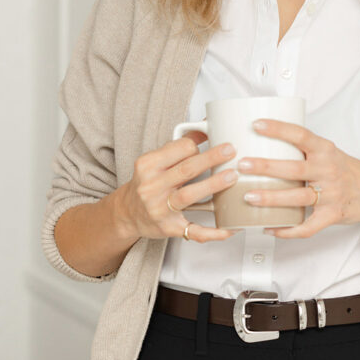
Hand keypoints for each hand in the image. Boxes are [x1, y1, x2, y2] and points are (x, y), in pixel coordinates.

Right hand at [120, 131, 239, 243]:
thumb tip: (204, 127)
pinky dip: (213, 232)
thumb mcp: (155, 161)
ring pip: (188, 195)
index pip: (178, 149)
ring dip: (213, 185)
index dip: (198, 146)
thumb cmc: (146, 184)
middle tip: (231, 151)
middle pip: (186, 169)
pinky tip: (229, 228)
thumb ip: (178, 146)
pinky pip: (193, 231)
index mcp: (148, 165)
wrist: (127, 213)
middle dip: (211, 158)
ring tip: (232, 177)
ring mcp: (159, 209)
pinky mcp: (169, 228)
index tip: (215, 142)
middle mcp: (151, 187)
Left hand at [236, 119, 359, 238]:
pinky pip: (307, 227)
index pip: (301, 135)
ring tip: (249, 196)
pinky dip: (287, 230)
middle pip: (294, 168)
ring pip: (297, 198)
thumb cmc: (345, 169)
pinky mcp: (332, 215)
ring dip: (271, 198)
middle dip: (266, 167)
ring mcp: (331, 194)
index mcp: (325, 150)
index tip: (256, 125)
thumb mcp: (328, 151)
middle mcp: (329, 170)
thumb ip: (303, 148)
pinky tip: (269, 227)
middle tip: (243, 164)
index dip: (278, 129)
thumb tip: (264, 140)